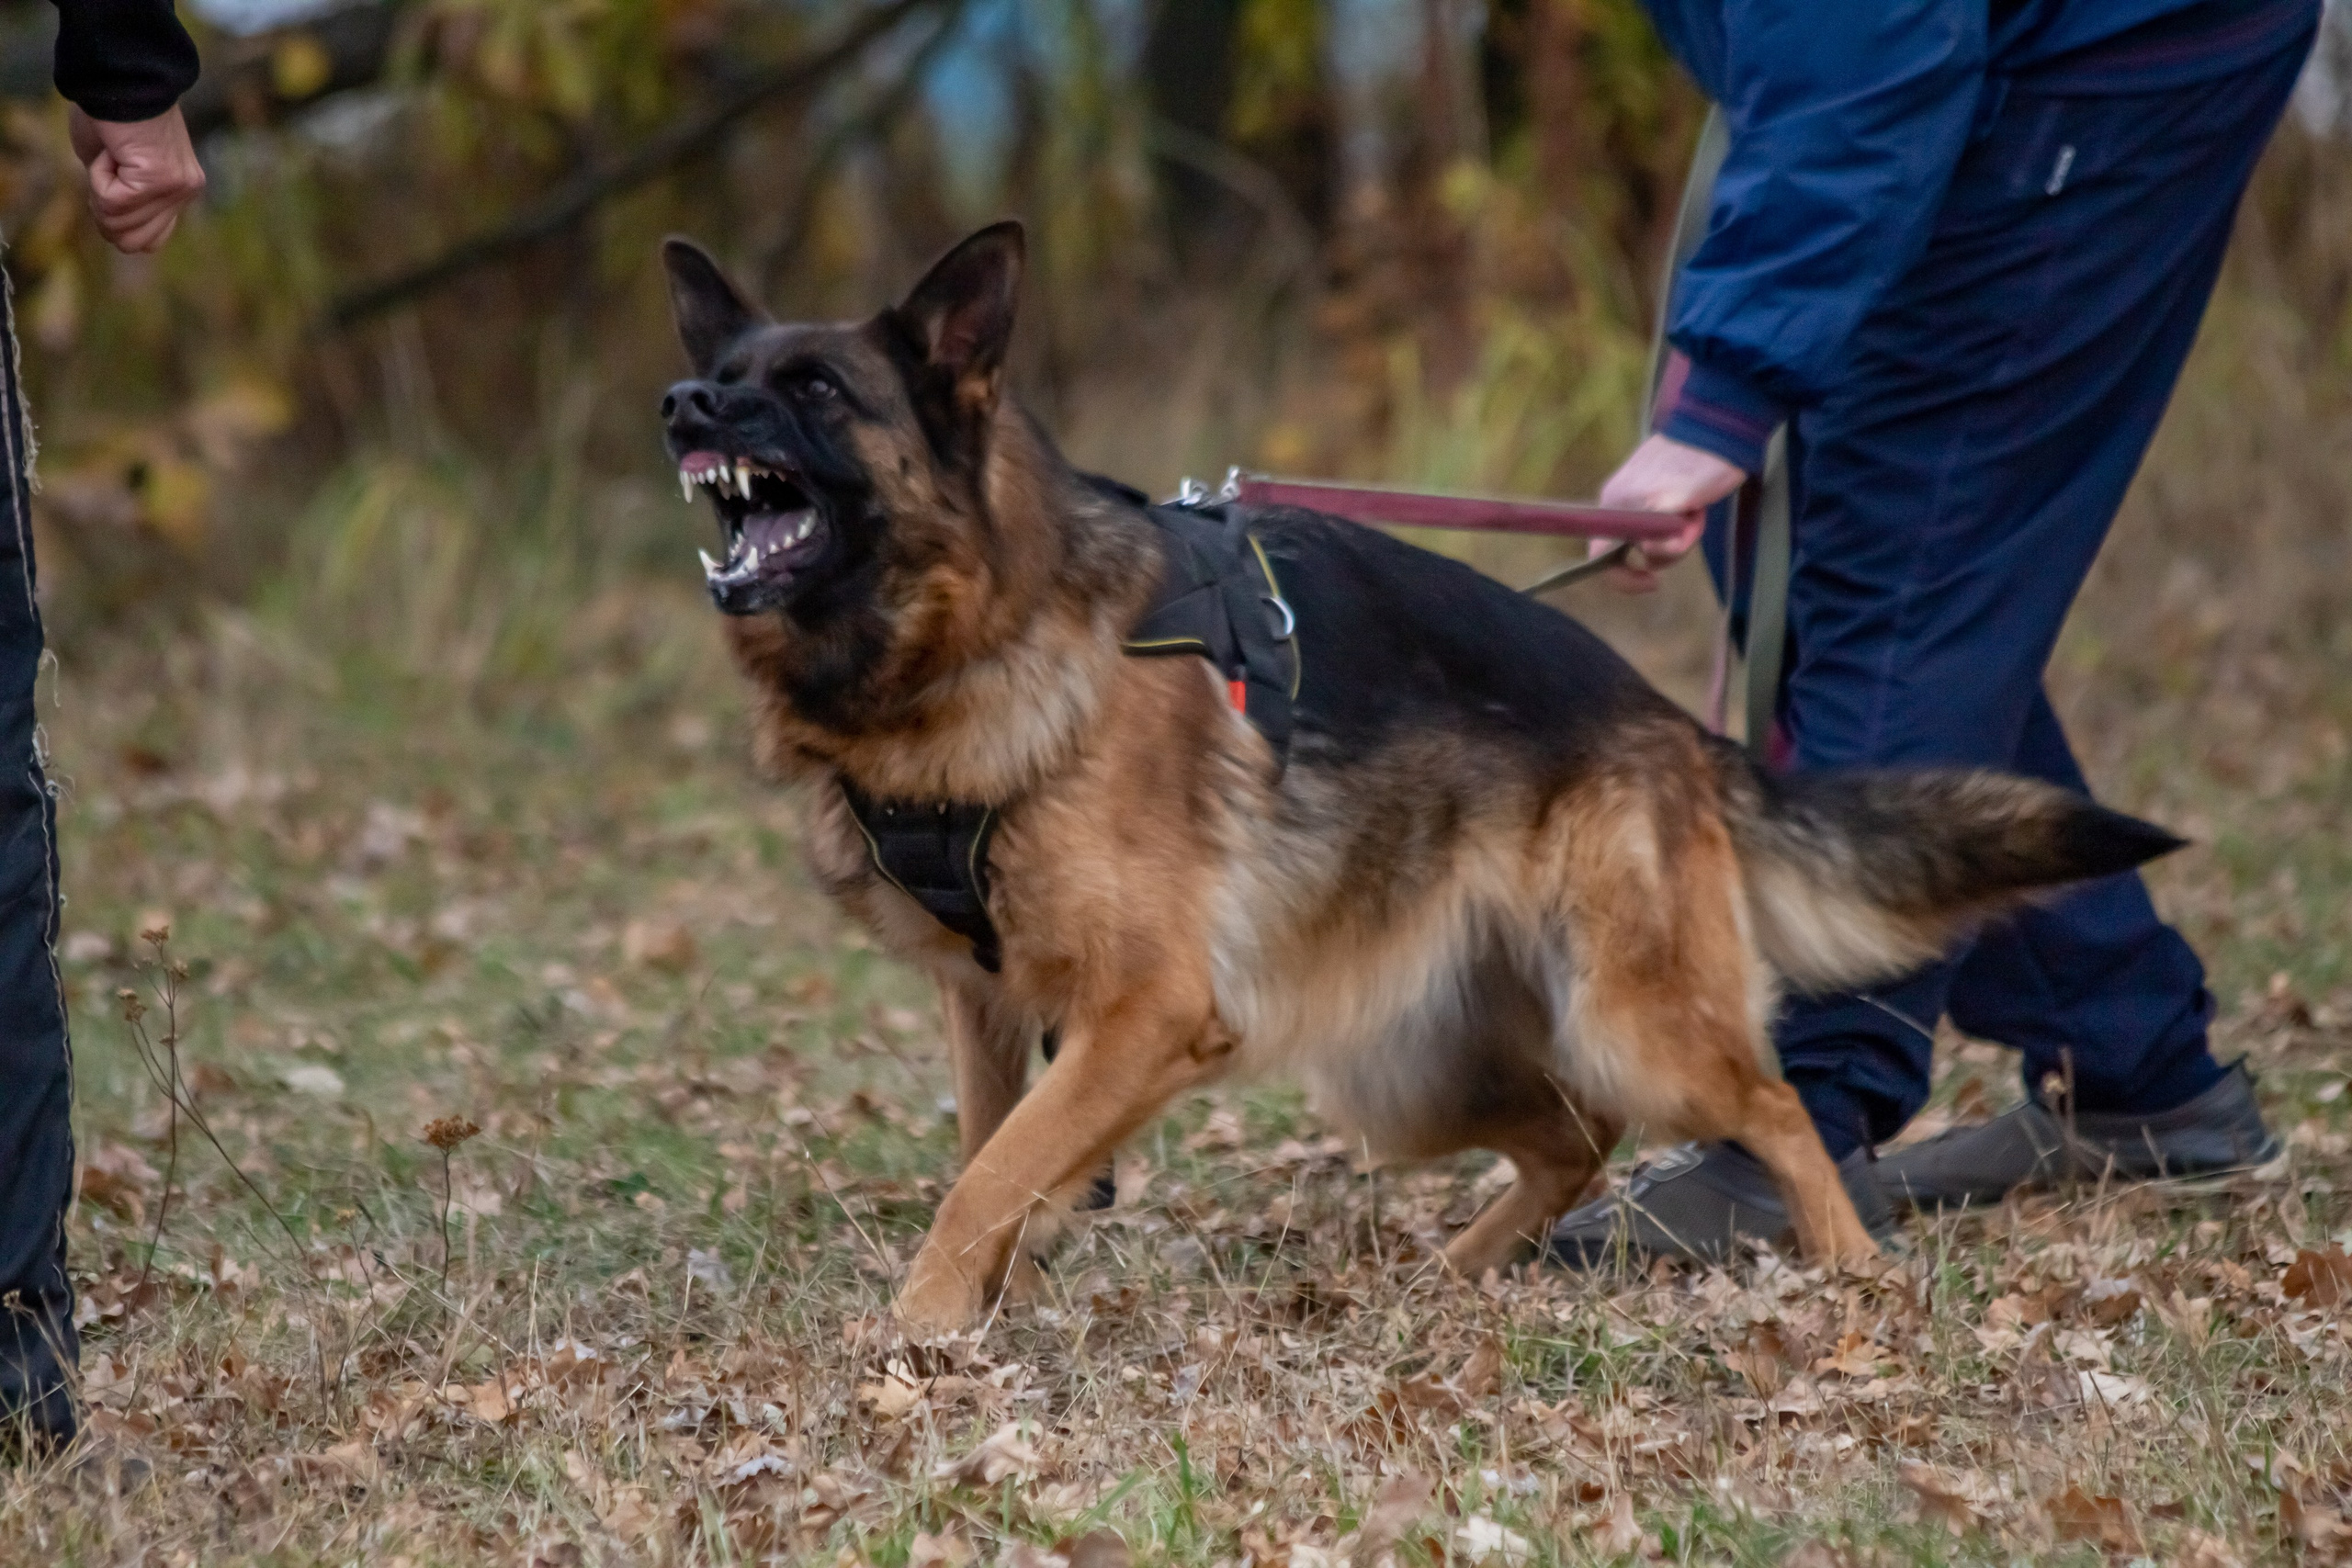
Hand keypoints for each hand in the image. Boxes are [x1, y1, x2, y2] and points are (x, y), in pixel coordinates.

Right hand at [68, 106, 204, 253]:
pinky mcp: (160, 181)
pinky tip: (114, 150)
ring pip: (118, 225)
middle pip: (132, 244)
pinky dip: (99, 176)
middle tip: (109, 170)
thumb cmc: (108, 111)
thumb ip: (123, 197)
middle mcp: (186, 192)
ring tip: (114, 155)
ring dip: (101, 190)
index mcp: (180, 189)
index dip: (116, 221)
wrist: (117, 75)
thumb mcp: (116, 165)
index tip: (111, 183)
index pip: (149, 242)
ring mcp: (177, 188)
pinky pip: (112, 201)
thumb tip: (113, 221)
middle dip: (105, 212)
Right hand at [1591, 433, 1746, 593]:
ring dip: (1677, 536)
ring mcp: (1634, 499)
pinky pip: (1659, 525)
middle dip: (1665, 550)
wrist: (1715, 427)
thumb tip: (1646, 553)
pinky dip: (1679, 524)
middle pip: (1632, 551)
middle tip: (1691, 529)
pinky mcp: (1650, 494)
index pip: (1600, 557)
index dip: (1623, 578)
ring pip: (1650, 539)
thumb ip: (1658, 532)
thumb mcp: (1679, 503)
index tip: (1653, 582)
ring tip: (1695, 512)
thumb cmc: (1699, 464)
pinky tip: (1693, 506)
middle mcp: (1618, 505)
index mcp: (1616, 507)